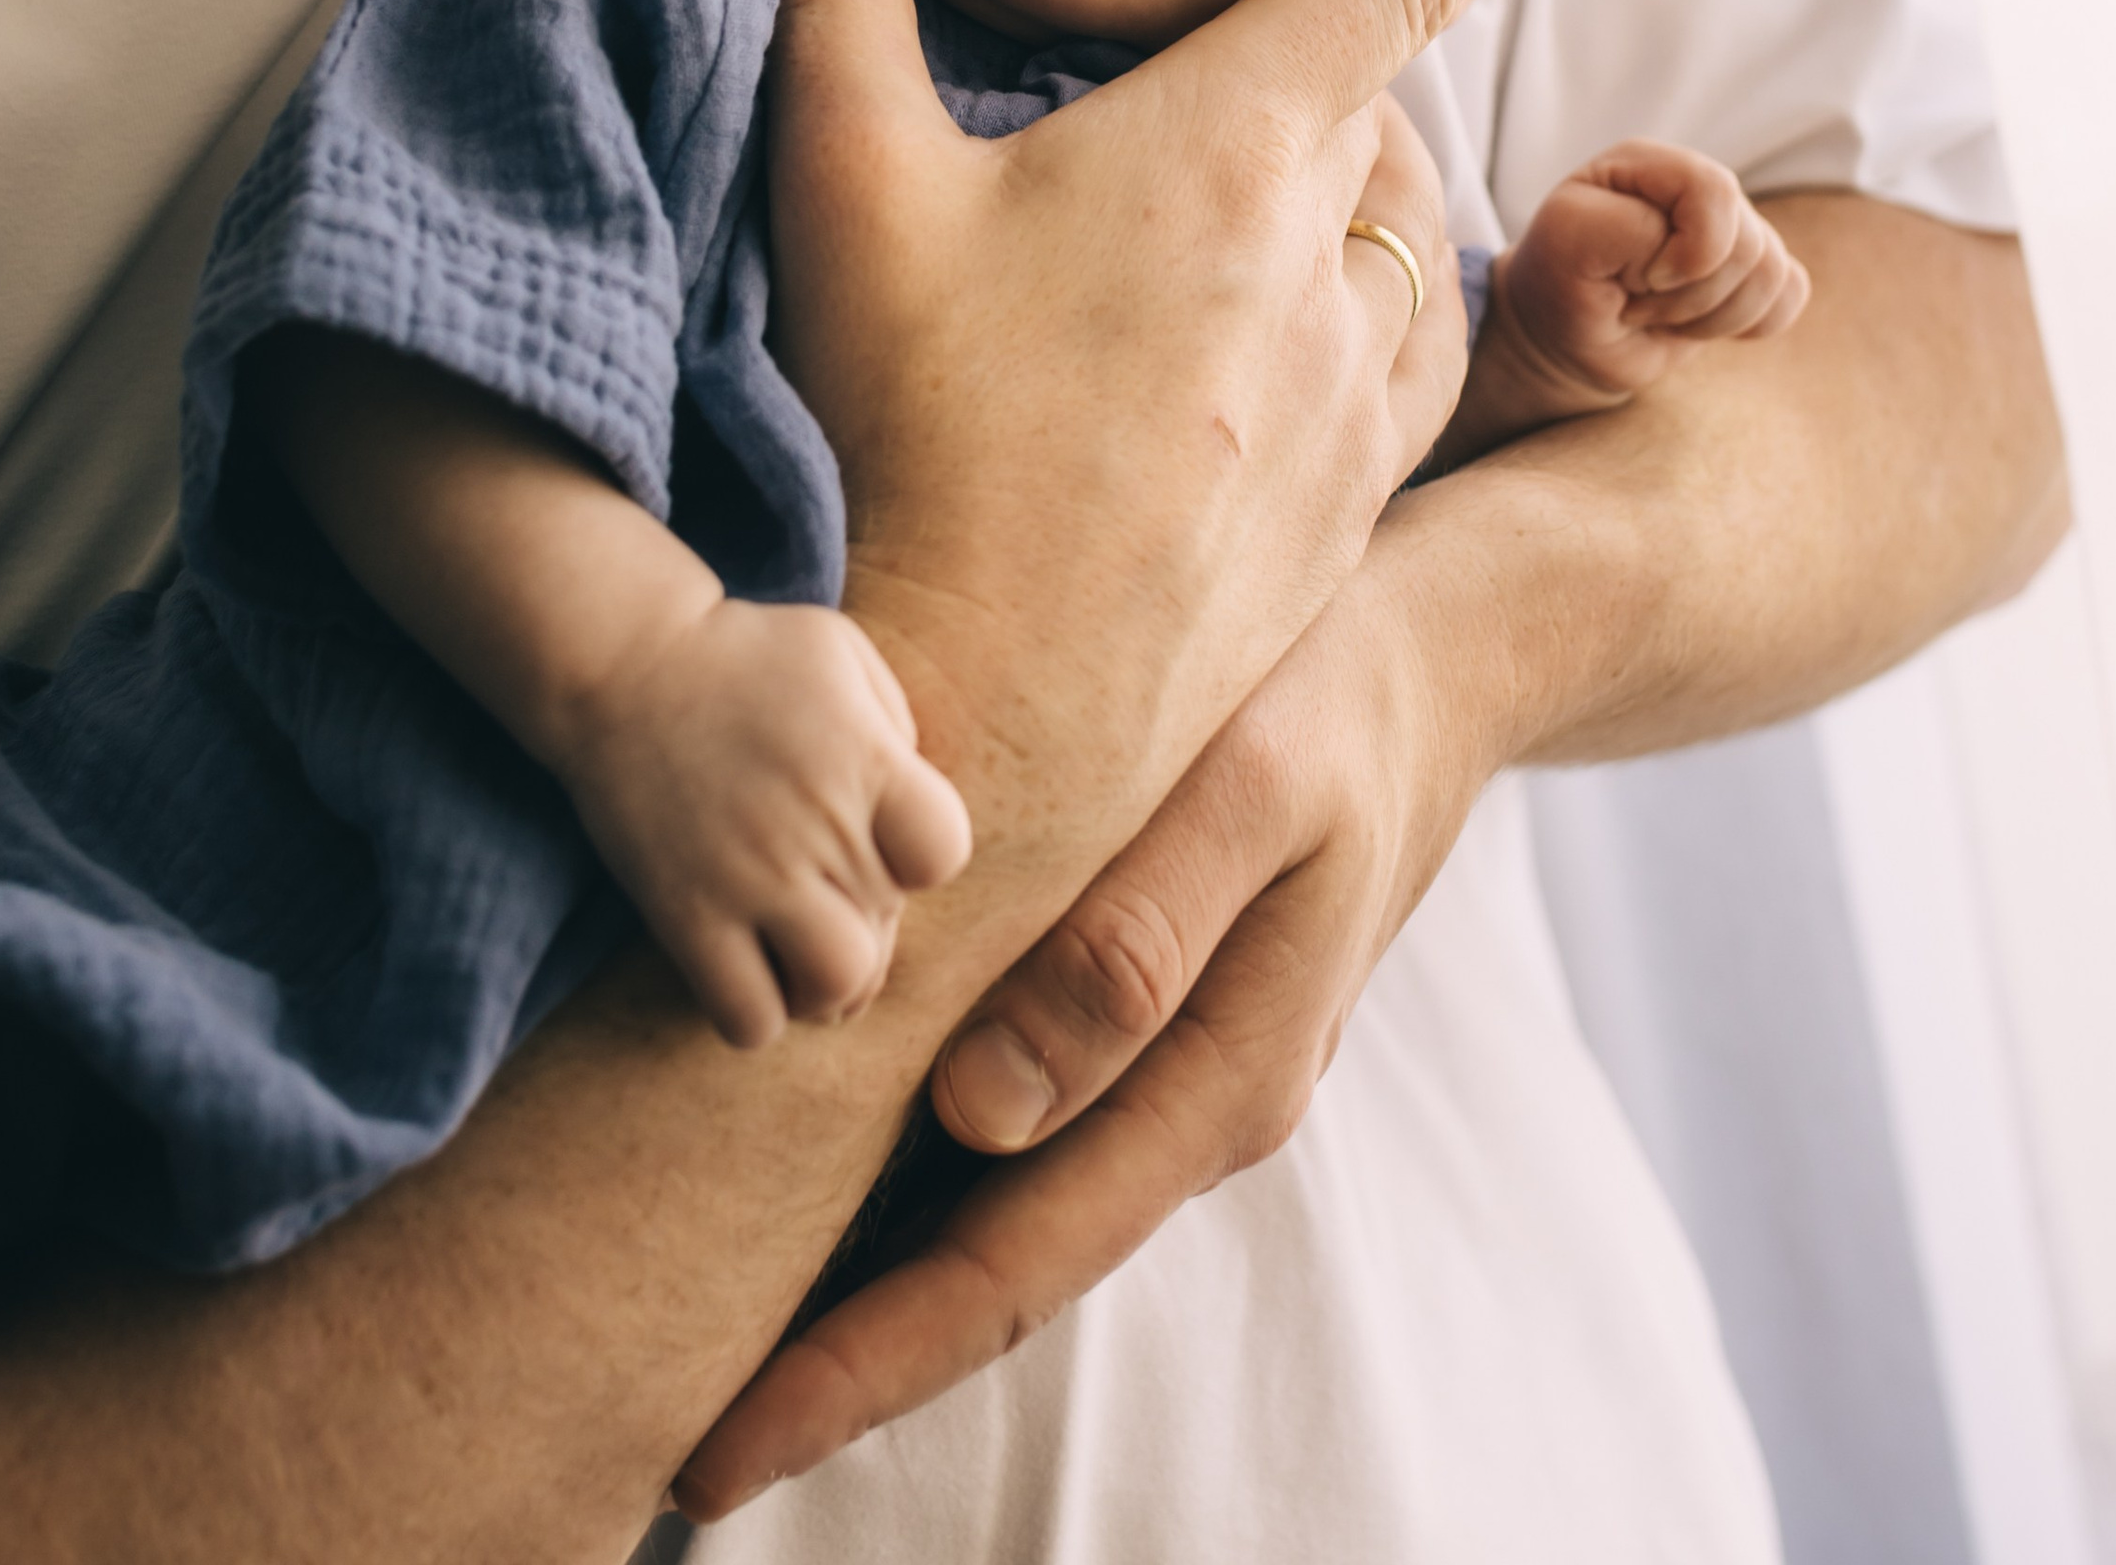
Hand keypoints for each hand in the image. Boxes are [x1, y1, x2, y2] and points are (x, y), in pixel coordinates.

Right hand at [558, 598, 972, 1051]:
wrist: (622, 663)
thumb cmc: (742, 653)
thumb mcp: (840, 654)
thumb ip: (895, 728)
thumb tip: (910, 814)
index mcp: (864, 756)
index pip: (943, 851)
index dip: (923, 853)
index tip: (882, 831)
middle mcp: (817, 825)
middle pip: (890, 922)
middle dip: (869, 912)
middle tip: (824, 881)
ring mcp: (751, 878)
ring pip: (838, 986)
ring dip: (829, 980)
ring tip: (801, 944)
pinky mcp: (688, 919)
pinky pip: (750, 1020)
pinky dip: (757, 1012)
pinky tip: (746, 965)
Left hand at [677, 512, 1477, 1516]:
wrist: (1439, 662)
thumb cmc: (1333, 709)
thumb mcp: (1251, 795)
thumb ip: (1132, 945)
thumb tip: (981, 1113)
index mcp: (1216, 1086)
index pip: (1008, 1272)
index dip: (859, 1369)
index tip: (720, 1452)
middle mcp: (1187, 1111)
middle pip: (990, 1277)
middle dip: (840, 1369)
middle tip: (676, 1451)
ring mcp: (1168, 1076)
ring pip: (998, 1215)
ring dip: (870, 1285)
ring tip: (719, 1336)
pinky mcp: (1145, 1020)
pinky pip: (1017, 1137)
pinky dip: (916, 1185)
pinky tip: (825, 1183)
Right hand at [757, 0, 1534, 900]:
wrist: (987, 700)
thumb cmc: (904, 434)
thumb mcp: (845, 186)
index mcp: (1221, 148)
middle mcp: (1320, 256)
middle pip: (1376, 104)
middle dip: (1343, 58)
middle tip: (1263, 56)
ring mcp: (1353, 389)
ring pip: (1406, 230)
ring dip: (1359, 184)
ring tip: (1268, 188)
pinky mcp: (1354, 500)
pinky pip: (1418, 357)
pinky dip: (1387, 304)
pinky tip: (1321, 322)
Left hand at [1497, 141, 1809, 399]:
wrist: (1567, 335)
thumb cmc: (1559, 283)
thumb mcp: (1566, 246)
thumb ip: (1627, 230)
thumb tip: (1694, 253)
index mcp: (1651, 164)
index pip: (1714, 192)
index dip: (1688, 255)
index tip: (1638, 282)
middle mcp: (1697, 186)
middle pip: (1750, 243)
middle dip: (1692, 297)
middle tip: (1638, 303)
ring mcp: (1731, 226)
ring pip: (1773, 273)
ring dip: (1713, 317)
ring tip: (1661, 315)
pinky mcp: (1752, 270)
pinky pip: (1791, 294)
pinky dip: (1749, 323)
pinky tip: (1698, 323)